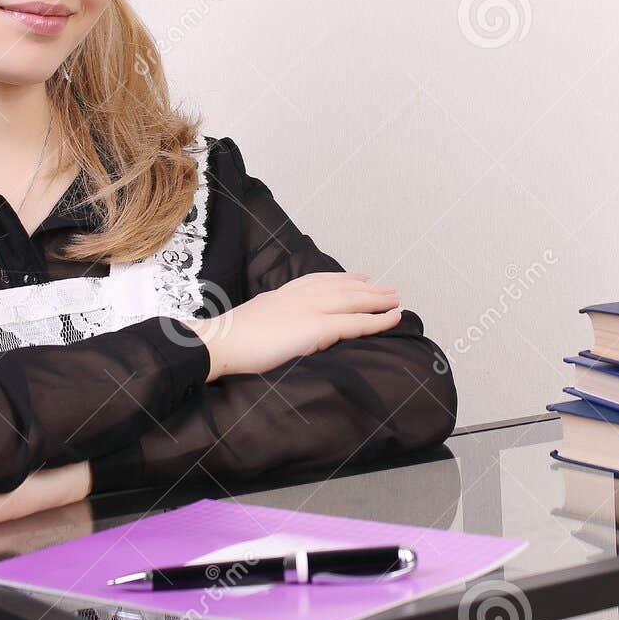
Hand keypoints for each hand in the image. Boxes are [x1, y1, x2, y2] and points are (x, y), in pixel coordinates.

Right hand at [182, 271, 401, 381]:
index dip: (345, 278)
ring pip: (356, 301)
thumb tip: (281, 327)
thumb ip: (275, 318)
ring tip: (397, 299)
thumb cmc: (231, 338)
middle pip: (344, 287)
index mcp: (286, 292)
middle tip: (389, 289)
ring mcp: (312, 309)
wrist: (221, 342)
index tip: (361, 277)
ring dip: (380, 300)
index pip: (322, 280)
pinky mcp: (318, 328)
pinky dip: (379, 320)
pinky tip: (393, 318)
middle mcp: (303, 295)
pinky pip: (356, 323)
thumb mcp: (256, 318)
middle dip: (369, 288)